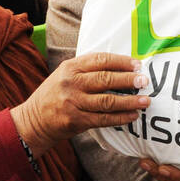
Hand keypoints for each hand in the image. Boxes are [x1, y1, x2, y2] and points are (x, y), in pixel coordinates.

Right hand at [11, 52, 148, 147]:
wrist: (34, 119)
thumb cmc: (56, 94)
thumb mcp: (66, 74)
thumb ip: (88, 69)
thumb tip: (122, 67)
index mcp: (70, 67)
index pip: (100, 60)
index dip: (121, 61)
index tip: (138, 64)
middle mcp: (71, 83)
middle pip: (105, 79)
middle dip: (128, 80)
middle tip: (145, 81)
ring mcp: (72, 102)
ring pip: (107, 101)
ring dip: (129, 101)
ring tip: (145, 101)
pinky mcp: (75, 120)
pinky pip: (103, 119)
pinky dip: (120, 118)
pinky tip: (132, 116)